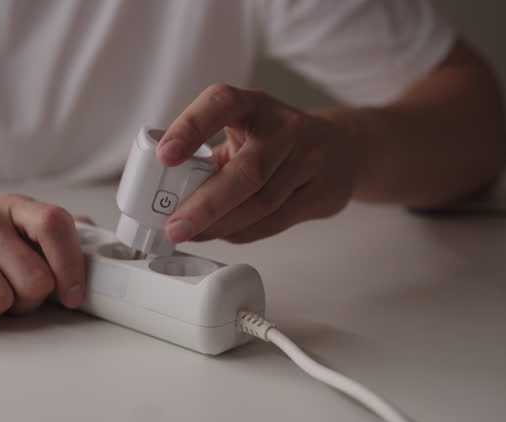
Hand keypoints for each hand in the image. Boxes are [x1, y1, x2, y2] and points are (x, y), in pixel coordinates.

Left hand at [157, 83, 362, 243]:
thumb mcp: (245, 131)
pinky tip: (223, 234)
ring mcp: (310, 160)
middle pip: (247, 170)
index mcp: (256, 105)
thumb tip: (162, 192)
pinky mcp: (323, 192)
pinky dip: (243, 233)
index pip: (222, 103)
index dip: (191, 127)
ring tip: (192, 234)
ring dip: (221, 225)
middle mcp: (286, 128)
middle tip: (174, 226)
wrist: (343, 149)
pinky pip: (277, 221)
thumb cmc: (277, 142)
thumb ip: (210, 154)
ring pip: (261, 203)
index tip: (165, 156)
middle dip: (205, 204)